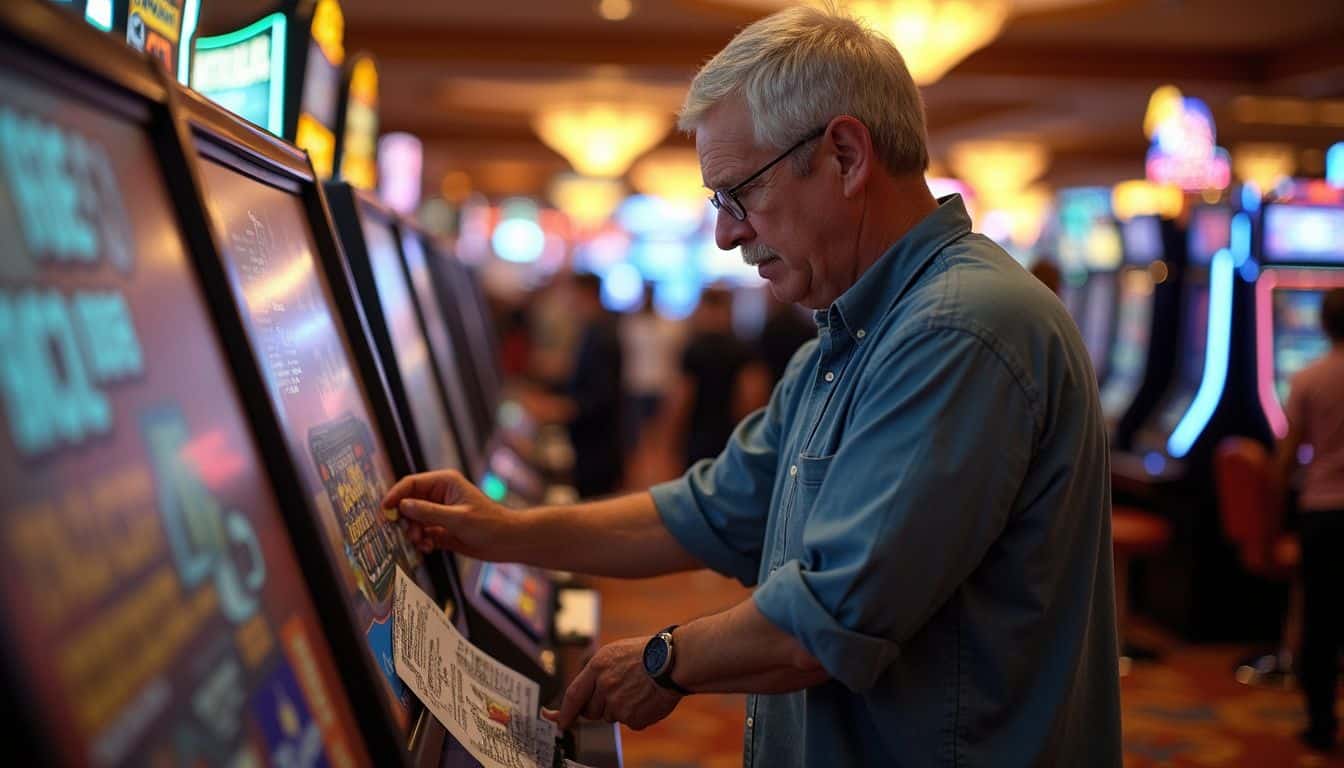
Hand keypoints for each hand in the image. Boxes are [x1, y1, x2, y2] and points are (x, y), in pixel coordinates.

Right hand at [380, 469, 516, 558]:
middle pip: (409, 503)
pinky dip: (422, 540)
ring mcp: (440, 512)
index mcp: (444, 483)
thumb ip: (428, 512)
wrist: (507, 542)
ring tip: (423, 542)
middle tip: (409, 533)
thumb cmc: (489, 524)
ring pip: (413, 520)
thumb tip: (402, 506)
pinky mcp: (441, 528)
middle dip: (406, 519)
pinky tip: (429, 547)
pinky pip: (422, 533)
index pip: (411, 483)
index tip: (385, 510)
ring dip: (413, 532)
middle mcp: (440, 495)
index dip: (395, 495)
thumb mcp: (457, 518)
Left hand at [542, 637, 682, 730]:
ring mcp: (618, 703)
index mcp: (598, 667)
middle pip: (591, 710)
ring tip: (639, 690)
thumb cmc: (648, 654)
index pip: (573, 694)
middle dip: (599, 707)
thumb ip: (599, 672)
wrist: (673, 661)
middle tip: (619, 693)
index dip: (564, 712)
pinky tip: (648, 699)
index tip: (558, 721)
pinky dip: (638, 715)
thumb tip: (586, 692)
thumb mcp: (616, 653)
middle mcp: (604, 685)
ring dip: (622, 709)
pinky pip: (630, 723)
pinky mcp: (632, 718)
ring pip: (612, 716)